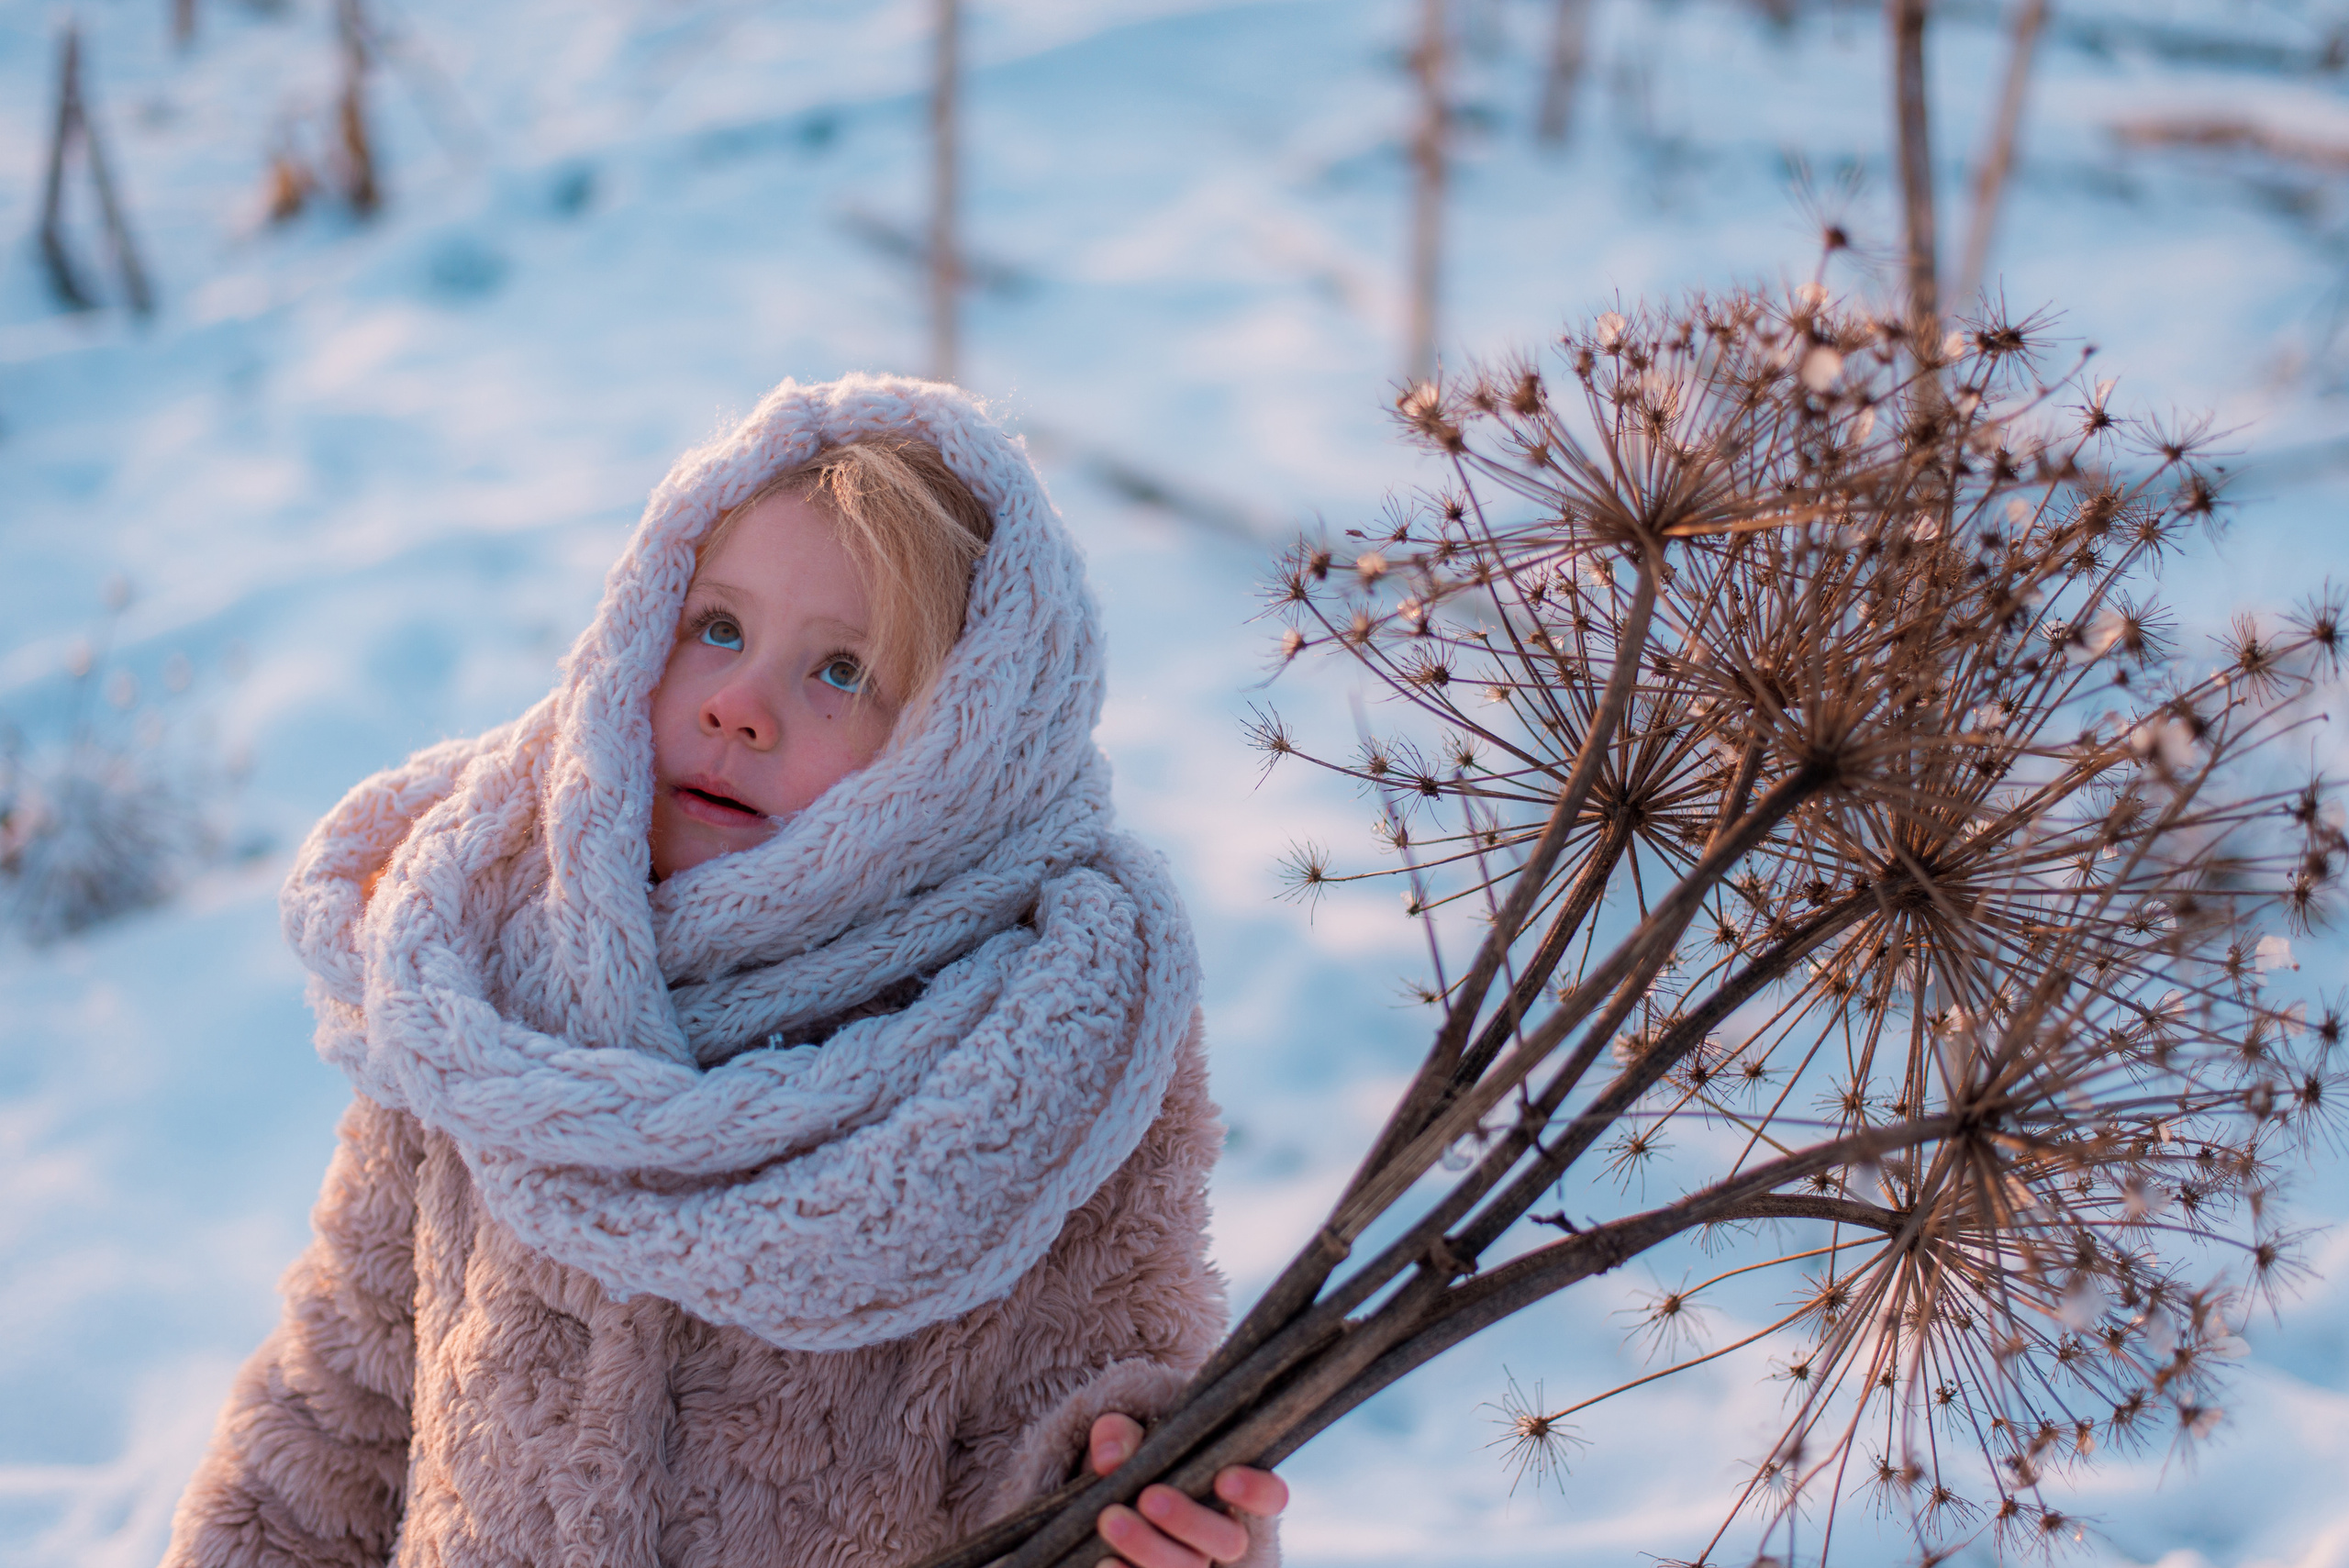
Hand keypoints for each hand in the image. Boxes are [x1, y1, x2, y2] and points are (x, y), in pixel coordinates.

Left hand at [1087, 1411, 1286, 1567]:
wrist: (1107, 1506)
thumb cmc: (1130, 1466)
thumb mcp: (1125, 1442)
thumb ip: (1120, 1435)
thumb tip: (1110, 1457)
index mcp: (1231, 1491)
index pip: (1270, 1495)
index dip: (1256, 1491)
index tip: (1224, 1479)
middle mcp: (1222, 1535)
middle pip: (1228, 1541)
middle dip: (1188, 1520)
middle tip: (1148, 1498)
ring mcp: (1196, 1566)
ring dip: (1150, 1547)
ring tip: (1109, 1520)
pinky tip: (1104, 1562)